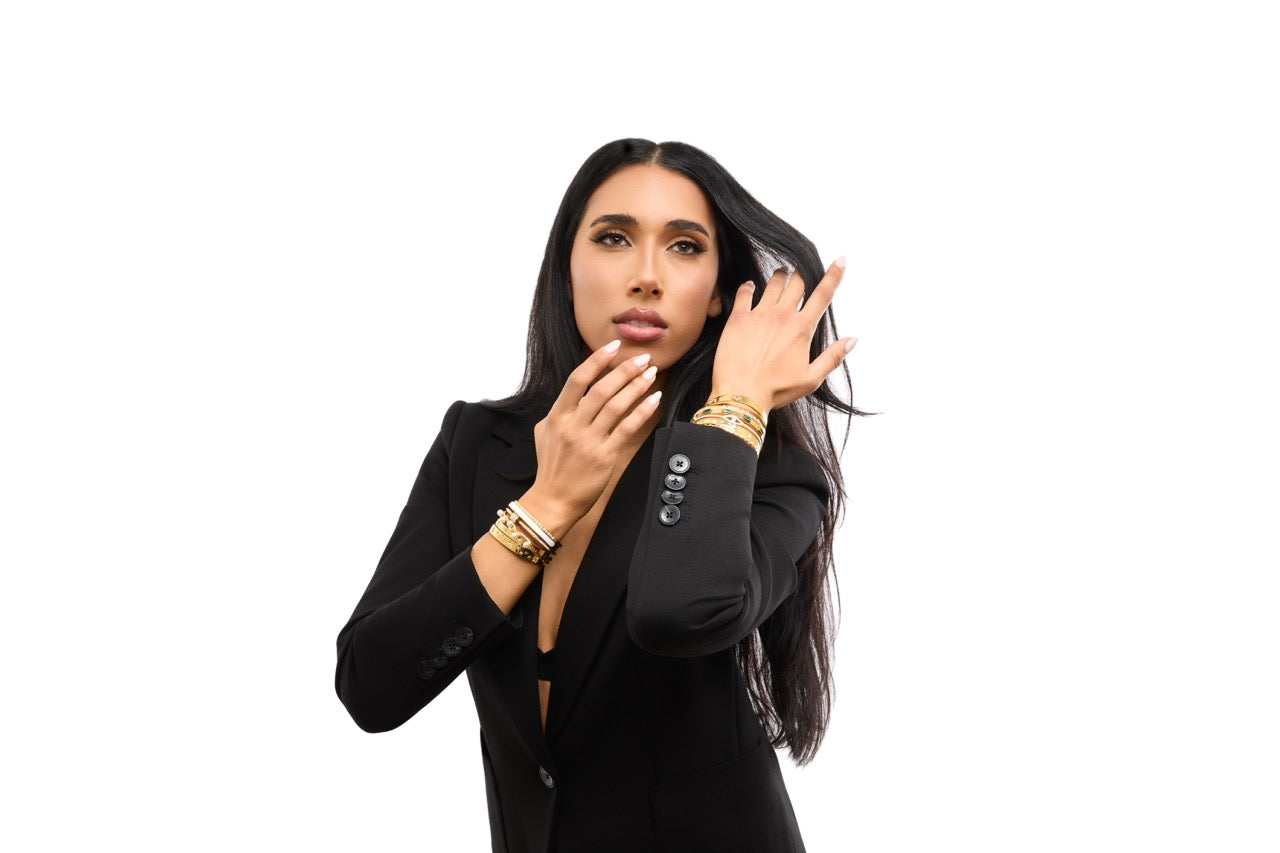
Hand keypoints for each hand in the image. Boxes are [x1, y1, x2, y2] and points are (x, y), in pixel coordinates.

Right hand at [527, 340, 661, 528]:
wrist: (552, 500)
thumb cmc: (550, 468)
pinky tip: (654, 400)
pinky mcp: (604, 456)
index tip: (614, 346)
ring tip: (651, 373)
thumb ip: (557, 414)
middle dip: (624, 370)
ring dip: (636, 386)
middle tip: (643, 358)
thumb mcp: (543, 435)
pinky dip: (642, 411)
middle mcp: (572, 425)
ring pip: (616, 405)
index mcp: (557, 416)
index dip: (597, 360)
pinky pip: (626, 428)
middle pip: (601, 389)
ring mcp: (588, 440)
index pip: (577, 380)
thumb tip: (570, 398)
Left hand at [709, 258, 856, 413]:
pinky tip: (750, 287)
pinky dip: (749, 286)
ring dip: (780, 276)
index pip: (823, 295)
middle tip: (800, 275)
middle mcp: (782, 316)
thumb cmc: (777, 390)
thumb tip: (853, 340)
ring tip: (780, 276)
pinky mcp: (738, 318)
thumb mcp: (811, 379)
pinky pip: (744, 291)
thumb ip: (833, 358)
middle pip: (798, 281)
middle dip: (802, 274)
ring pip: (773, 282)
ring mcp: (759, 314)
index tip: (840, 260)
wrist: (741, 395)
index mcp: (802, 329)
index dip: (834, 275)